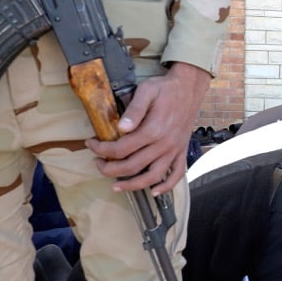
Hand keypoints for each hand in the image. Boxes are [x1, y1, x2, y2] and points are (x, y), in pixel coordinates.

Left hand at [87, 62, 212, 193]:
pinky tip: (154, 191)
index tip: (92, 144)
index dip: (102, 150)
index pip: (121, 148)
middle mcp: (163, 145)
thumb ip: (134, 110)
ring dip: (132, 185)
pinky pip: (176, 175)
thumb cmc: (165, 89)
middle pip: (132, 166)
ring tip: (116, 186)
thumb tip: (121, 128)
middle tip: (98, 163)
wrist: (189, 88)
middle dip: (110, 169)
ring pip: (152, 177)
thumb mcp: (146, 91)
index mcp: (152, 130)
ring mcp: (173, 150)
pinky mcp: (181, 152)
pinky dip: (166, 187)